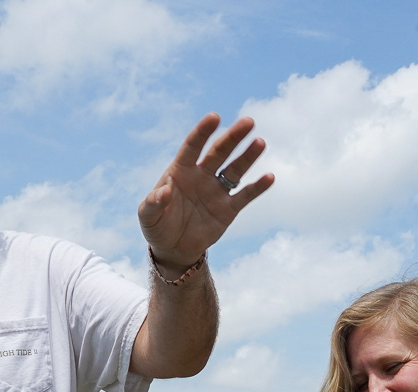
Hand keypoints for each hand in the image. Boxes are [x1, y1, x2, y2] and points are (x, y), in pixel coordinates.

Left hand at [139, 113, 273, 271]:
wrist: (173, 249)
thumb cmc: (157, 226)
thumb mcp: (148, 216)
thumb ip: (153, 202)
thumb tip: (165, 191)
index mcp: (181, 171)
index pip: (193, 146)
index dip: (203, 132)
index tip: (214, 117)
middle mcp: (202, 176)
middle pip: (219, 152)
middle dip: (233, 137)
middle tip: (248, 122)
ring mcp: (216, 191)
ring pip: (235, 170)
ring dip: (248, 157)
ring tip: (260, 143)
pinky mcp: (228, 210)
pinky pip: (245, 196)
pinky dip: (257, 187)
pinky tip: (269, 177)